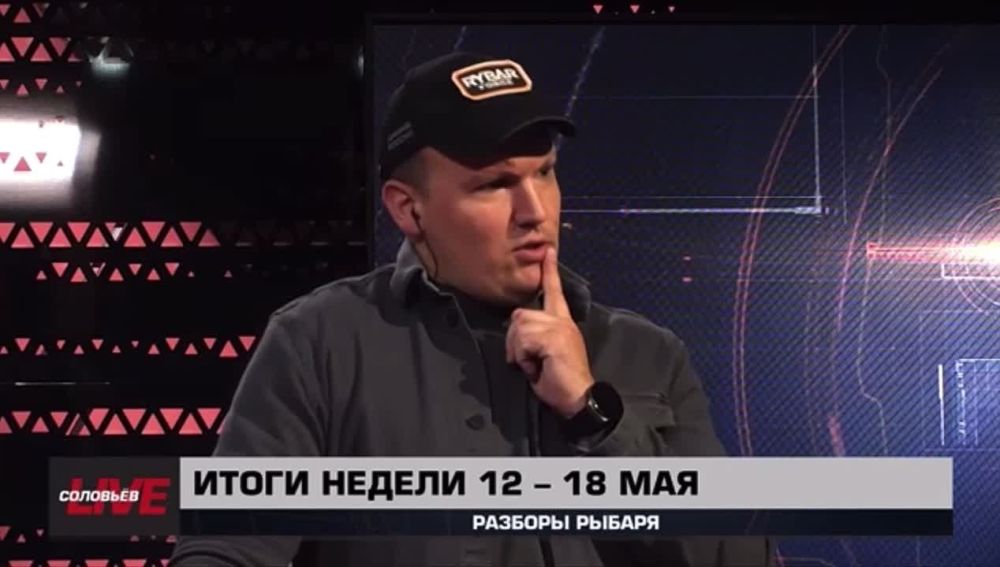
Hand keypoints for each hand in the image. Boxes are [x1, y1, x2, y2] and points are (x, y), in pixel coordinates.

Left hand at [505, 246, 594, 417]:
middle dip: (515, 341)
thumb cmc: (561, 380)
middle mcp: (562, 320)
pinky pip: (523, 341)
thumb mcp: (545, 353)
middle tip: (530, 362)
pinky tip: (537, 368)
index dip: (550, 271)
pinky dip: (523, 359)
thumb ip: (535, 336)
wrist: (579, 397)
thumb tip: (520, 333)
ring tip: (536, 365)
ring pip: (519, 327)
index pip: (555, 291)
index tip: (548, 251)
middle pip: (520, 315)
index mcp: (563, 322)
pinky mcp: (553, 337)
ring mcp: (559, 328)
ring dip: (519, 352)